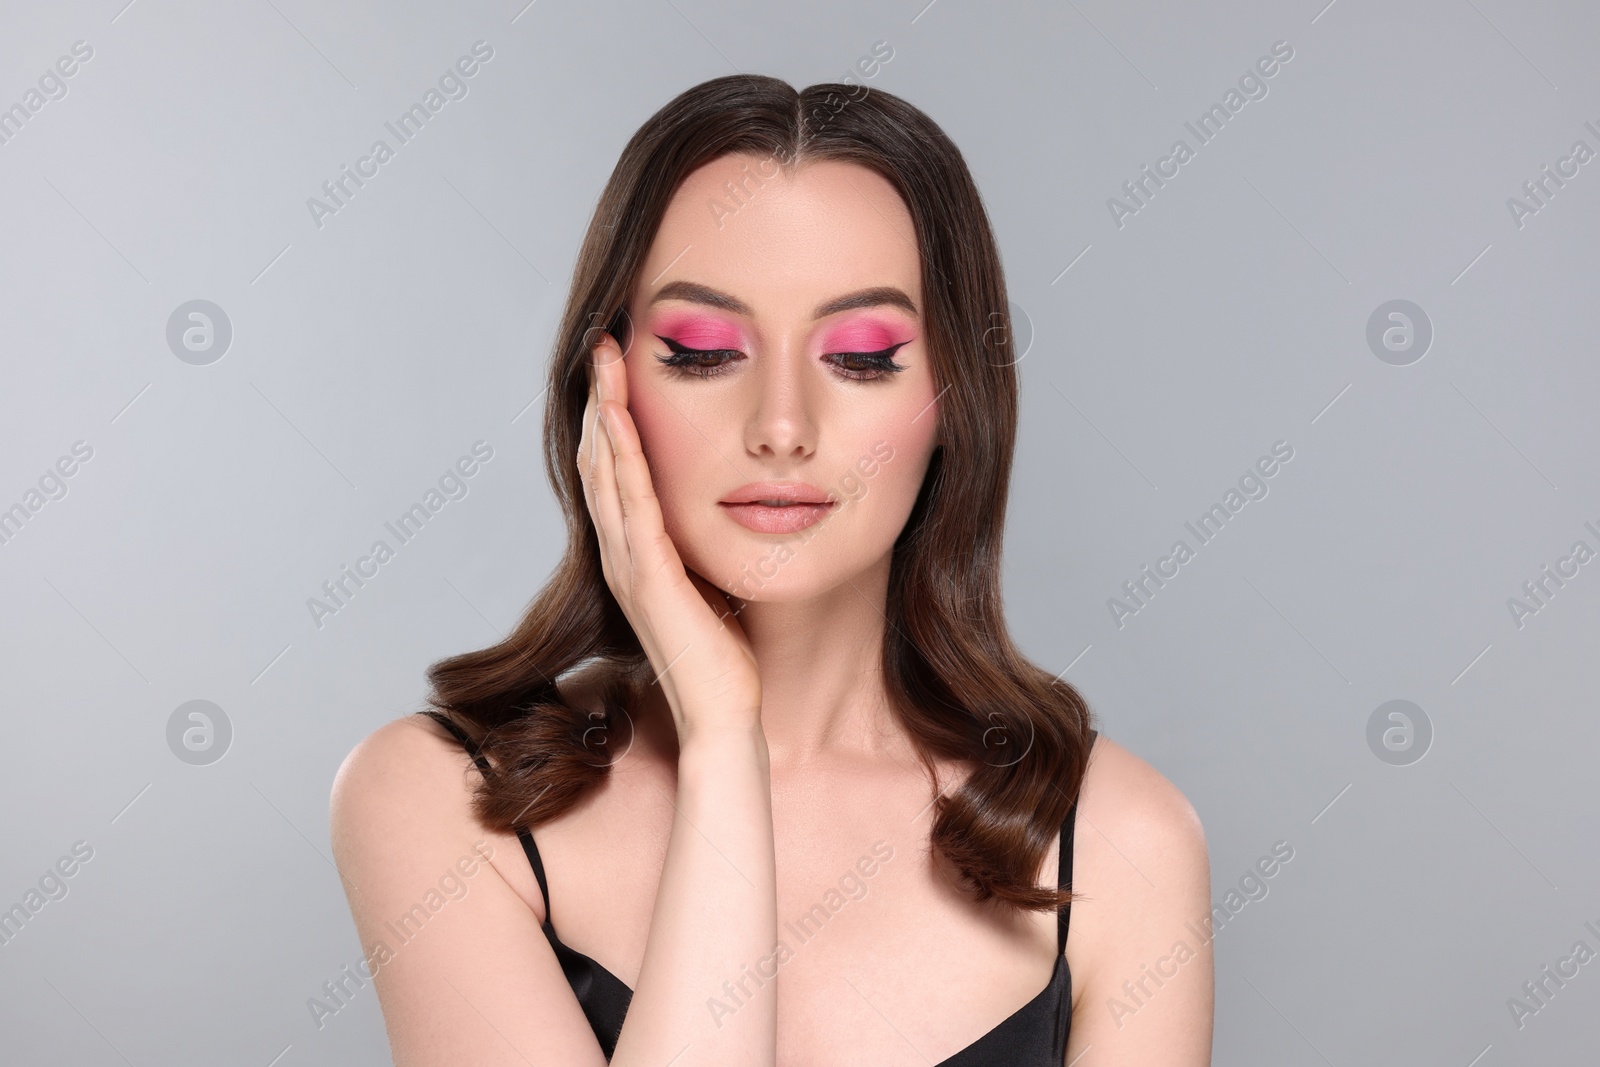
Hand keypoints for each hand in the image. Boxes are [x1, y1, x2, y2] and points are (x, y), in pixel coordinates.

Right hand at [576, 331, 763, 743]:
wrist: (722, 713)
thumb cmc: (723, 653)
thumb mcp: (709, 578)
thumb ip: (699, 543)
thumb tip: (721, 500)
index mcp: (635, 551)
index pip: (614, 470)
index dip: (610, 416)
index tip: (618, 365)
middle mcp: (621, 552)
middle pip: (599, 460)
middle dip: (599, 398)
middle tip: (603, 342)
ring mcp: (629, 564)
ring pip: (606, 472)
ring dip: (601, 412)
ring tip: (603, 359)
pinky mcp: (648, 577)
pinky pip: (630, 504)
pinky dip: (620, 457)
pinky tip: (615, 418)